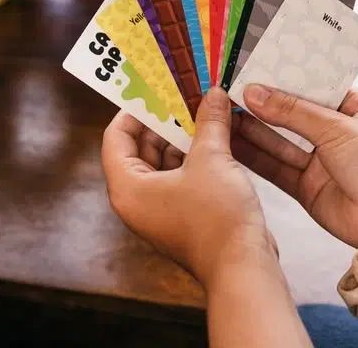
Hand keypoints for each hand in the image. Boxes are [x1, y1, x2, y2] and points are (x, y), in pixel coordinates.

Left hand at [102, 88, 275, 287]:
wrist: (242, 267)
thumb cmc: (217, 217)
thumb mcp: (212, 158)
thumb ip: (208, 122)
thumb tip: (212, 95)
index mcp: (128, 187)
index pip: (115, 137)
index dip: (134, 110)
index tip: (155, 89)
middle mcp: (137, 200)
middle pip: (139, 148)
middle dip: (164, 121)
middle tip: (185, 96)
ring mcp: (159, 211)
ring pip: (162, 163)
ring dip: (181, 138)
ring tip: (203, 111)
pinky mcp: (181, 217)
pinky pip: (179, 178)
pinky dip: (193, 158)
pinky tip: (215, 138)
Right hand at [234, 86, 357, 248]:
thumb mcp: (337, 128)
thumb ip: (292, 111)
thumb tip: (253, 92)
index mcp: (355, 109)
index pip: (313, 86)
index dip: (284, 77)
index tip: (253, 67)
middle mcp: (336, 134)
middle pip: (291, 114)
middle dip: (262, 103)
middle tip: (228, 89)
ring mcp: (321, 163)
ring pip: (279, 142)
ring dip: (252, 129)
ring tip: (221, 112)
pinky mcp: (308, 189)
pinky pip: (276, 168)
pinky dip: (254, 157)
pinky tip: (230, 142)